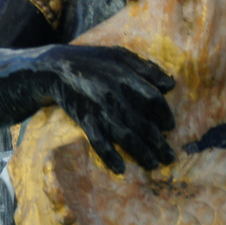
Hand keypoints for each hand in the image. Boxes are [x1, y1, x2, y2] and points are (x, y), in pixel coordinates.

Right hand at [40, 45, 174, 173]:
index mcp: (125, 77)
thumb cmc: (91, 60)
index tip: (170, 127)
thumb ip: (147, 68)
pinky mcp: (84, 120)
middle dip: (159, 143)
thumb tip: (171, 85)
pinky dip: (109, 157)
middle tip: (169, 158)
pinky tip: (120, 169)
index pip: (153, 99)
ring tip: (154, 165)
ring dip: (142, 153)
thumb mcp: (120, 55)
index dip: (164, 114)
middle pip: (143, 123)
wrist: (55, 68)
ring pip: (125, 136)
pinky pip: (98, 142)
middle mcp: (115, 96)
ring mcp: (99, 110)